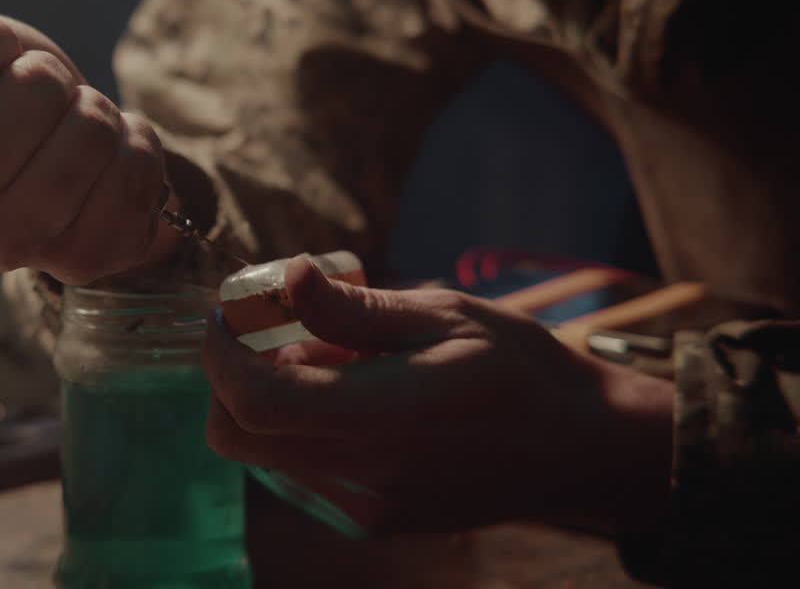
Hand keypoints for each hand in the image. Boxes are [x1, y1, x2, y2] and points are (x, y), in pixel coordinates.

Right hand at [0, 0, 177, 284]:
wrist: (60, 146)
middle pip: (34, 93)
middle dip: (49, 77)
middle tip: (41, 97)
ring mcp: (11, 245)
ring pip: (87, 136)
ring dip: (95, 112)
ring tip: (73, 126)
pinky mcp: (80, 260)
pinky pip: (135, 175)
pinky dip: (134, 146)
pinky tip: (109, 158)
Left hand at [203, 256, 673, 533]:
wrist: (580, 449)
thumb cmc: (519, 367)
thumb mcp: (445, 315)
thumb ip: (355, 308)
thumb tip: (287, 277)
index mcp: (387, 415)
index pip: (256, 401)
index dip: (220, 354)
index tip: (226, 313)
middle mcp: (367, 474)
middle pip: (237, 437)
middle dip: (227, 379)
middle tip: (262, 332)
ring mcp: (367, 507)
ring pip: (264, 455)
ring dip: (267, 401)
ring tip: (326, 357)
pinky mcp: (374, 520)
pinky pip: (301, 471)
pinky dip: (299, 428)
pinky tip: (349, 395)